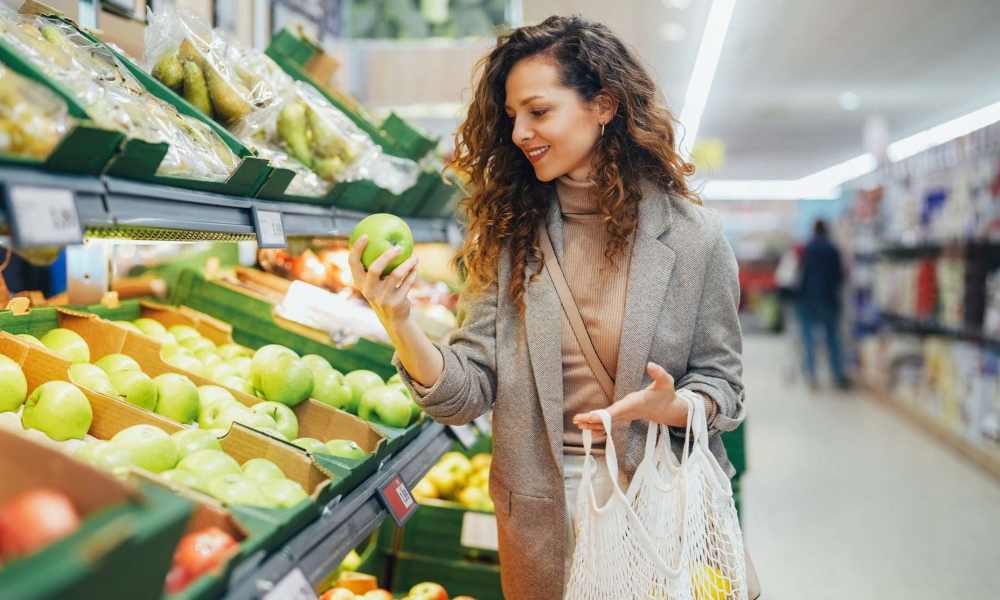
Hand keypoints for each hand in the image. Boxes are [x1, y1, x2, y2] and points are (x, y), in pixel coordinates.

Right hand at [348, 234, 419, 325]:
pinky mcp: (396, 303)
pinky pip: (407, 283)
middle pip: (375, 269)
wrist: (394, 318)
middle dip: (387, 255)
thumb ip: (377, 265)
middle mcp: (368, 290)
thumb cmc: (384, 292)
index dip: (357, 249)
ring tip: (414, 256)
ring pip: (396, 275)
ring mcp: (382, 298)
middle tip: (398, 247)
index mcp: (360, 282)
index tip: (366, 235)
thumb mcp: (376, 282)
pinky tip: (416, 265)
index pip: (353, 263)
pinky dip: (412, 273)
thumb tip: (383, 238)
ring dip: (407, 263)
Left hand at [573, 362, 688, 433]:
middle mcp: (628, 412)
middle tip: (577, 421)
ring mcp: (626, 417)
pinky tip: (587, 429)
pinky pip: (610, 425)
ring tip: (577, 423)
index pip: (617, 411)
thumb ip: (659, 373)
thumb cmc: (665, 394)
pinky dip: (599, 427)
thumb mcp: (666, 381)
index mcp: (635, 403)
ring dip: (592, 425)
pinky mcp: (624, 417)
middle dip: (593, 421)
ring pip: (607, 423)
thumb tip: (650, 365)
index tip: (592, 417)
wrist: (668, 410)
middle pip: (608, 419)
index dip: (604, 415)